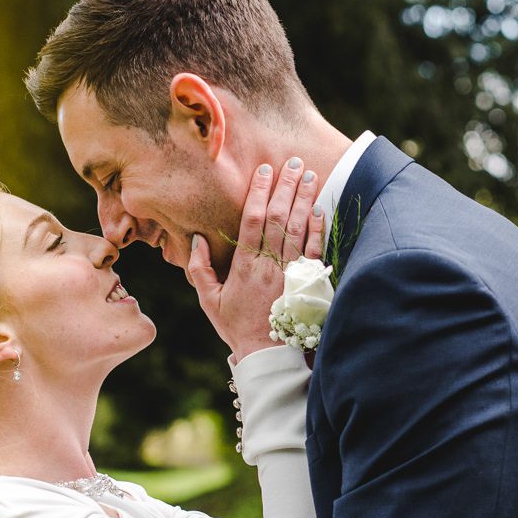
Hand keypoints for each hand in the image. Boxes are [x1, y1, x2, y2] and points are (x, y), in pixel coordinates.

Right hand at [187, 156, 324, 359]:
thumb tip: (197, 240)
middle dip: (286, 188)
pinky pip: (313, 251)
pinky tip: (320, 210)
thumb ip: (199, 269)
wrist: (267, 355)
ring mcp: (289, 274)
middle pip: (278, 219)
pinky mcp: (305, 283)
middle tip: (293, 162)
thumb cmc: (236, 327)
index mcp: (244, 267)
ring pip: (298, 230)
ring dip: (304, 200)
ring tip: (309, 175)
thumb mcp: (208, 300)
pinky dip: (317, 230)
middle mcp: (269, 266)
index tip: (264, 171)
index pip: (252, 221)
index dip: (259, 194)